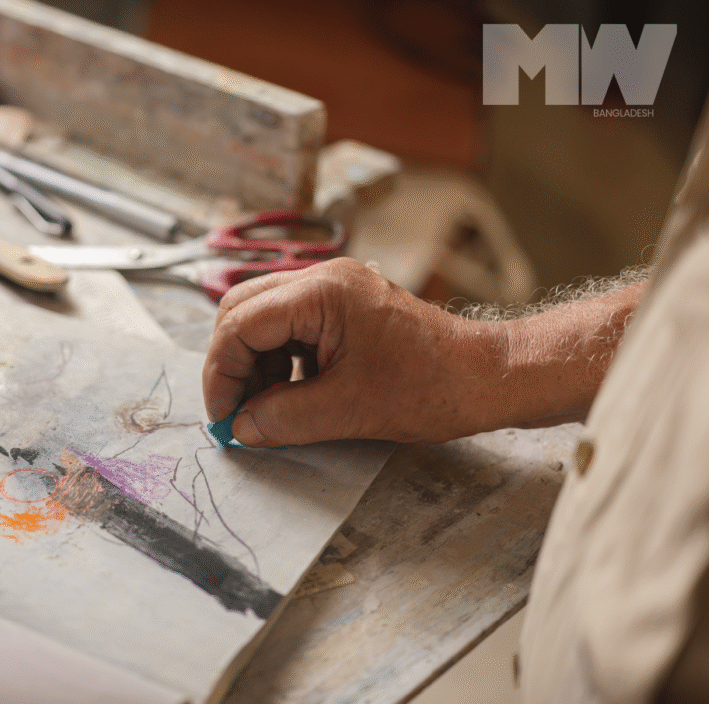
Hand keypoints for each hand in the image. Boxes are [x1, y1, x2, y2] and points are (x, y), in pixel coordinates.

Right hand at [202, 258, 506, 446]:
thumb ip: (283, 418)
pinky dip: (278, 364)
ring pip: (262, 321)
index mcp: (322, 293)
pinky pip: (289, 331)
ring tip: (265, 411)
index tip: (224, 417)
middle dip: (232, 364)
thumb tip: (241, 427)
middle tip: (235, 413)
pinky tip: (288, 397)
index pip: (239, 322)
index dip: (222, 373)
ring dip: (254, 366)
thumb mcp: (349, 411)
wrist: (486, 377)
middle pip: (242, 312)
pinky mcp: (340, 310)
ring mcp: (332, 293)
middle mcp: (322, 281)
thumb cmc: (433, 385)